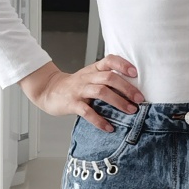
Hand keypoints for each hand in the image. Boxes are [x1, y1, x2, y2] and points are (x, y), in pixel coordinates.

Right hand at [19, 54, 144, 131]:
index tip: (135, 73)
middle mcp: (87, 77)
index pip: (109, 60)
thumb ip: (107, 78)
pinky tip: (109, 127)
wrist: (48, 90)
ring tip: (130, 111)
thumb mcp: (90, 76)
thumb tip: (133, 89)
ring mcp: (79, 90)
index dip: (123, 64)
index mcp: (93, 69)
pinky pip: (87, 112)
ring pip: (101, 92)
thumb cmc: (75, 85)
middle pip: (109, 77)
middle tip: (139, 99)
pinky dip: (99, 120)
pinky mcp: (72, 104)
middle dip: (127, 88)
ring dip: (118, 102)